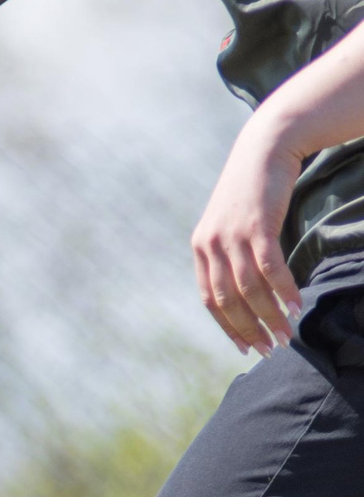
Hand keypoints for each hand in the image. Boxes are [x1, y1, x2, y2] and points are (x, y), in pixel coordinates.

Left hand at [192, 116, 304, 352]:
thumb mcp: (233, 223)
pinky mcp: (257, 226)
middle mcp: (211, 245)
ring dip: (269, 315)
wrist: (266, 147)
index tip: (244, 347)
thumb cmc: (254, 189)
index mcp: (201, 249)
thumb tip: (247, 288)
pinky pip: (269, 268)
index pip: (209, 300)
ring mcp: (232, 236)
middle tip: (269, 349)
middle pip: (228, 300)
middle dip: (249, 328)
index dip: (227, 326)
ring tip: (287, 334)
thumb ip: (233, 253)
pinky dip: (282, 290)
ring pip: (249, 289)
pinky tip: (295, 305)